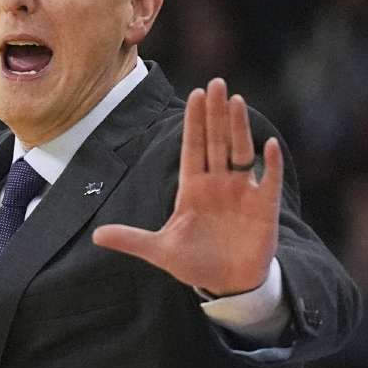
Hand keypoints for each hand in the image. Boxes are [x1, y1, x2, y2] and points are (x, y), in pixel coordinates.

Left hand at [92, 78, 282, 296]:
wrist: (227, 284)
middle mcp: (218, 184)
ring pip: (241, 152)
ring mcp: (241, 193)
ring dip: (239, 128)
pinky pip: (268, 181)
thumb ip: (131, 239)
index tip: (194, 94)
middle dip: (215, 114)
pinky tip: (270, 145)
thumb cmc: (194, 262)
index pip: (192, 147)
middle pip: (216, 141)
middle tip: (216, 82)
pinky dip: (270, 164)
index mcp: (192, 188)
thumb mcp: (160, 251)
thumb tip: (96, 236)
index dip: (194, 122)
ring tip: (237, 101)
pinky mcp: (263, 207)